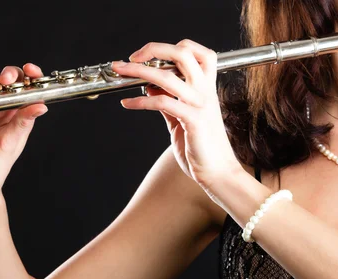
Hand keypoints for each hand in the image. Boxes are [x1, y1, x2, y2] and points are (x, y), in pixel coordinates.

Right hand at [0, 63, 47, 203]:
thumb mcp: (10, 143)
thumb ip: (23, 122)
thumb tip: (42, 105)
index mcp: (18, 117)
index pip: (28, 91)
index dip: (30, 76)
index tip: (29, 70)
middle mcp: (2, 112)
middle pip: (7, 82)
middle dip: (7, 75)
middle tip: (3, 81)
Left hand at [110, 40, 242, 195]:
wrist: (217, 171)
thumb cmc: (201, 146)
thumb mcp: (182, 118)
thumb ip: (169, 100)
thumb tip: (150, 87)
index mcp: (206, 87)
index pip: (196, 52)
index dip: (170, 47)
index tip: (146, 55)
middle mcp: (205, 91)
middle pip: (183, 54)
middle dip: (153, 50)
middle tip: (130, 57)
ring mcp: (200, 105)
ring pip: (167, 77)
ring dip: (138, 71)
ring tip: (120, 72)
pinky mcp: (193, 121)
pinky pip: (162, 103)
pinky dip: (140, 101)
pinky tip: (127, 103)